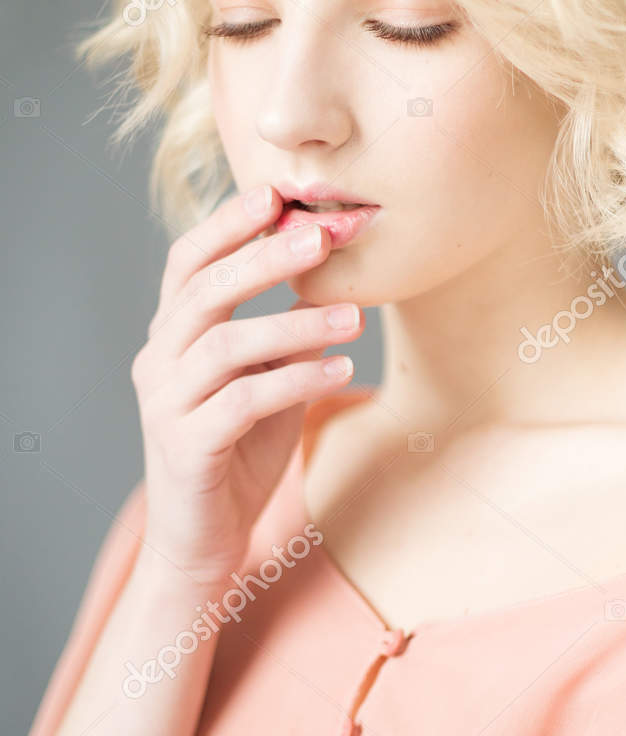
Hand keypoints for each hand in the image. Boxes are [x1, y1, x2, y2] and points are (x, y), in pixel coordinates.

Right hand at [131, 186, 363, 585]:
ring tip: (355, 318)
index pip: (188, 261)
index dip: (228, 224)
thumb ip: (288, 336)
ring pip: (225, 346)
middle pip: (204, 291)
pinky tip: (340, 371)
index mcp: (173, 335)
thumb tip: (337, 280)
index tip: (276, 193)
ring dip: (295, 324)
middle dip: (264, 258)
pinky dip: (295, 381)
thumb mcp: (269, 383)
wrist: (205, 542)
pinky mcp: (186, 449)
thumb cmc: (239, 453)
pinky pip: (242, 403)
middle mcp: (159, 360)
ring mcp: (166, 405)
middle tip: (321, 236)